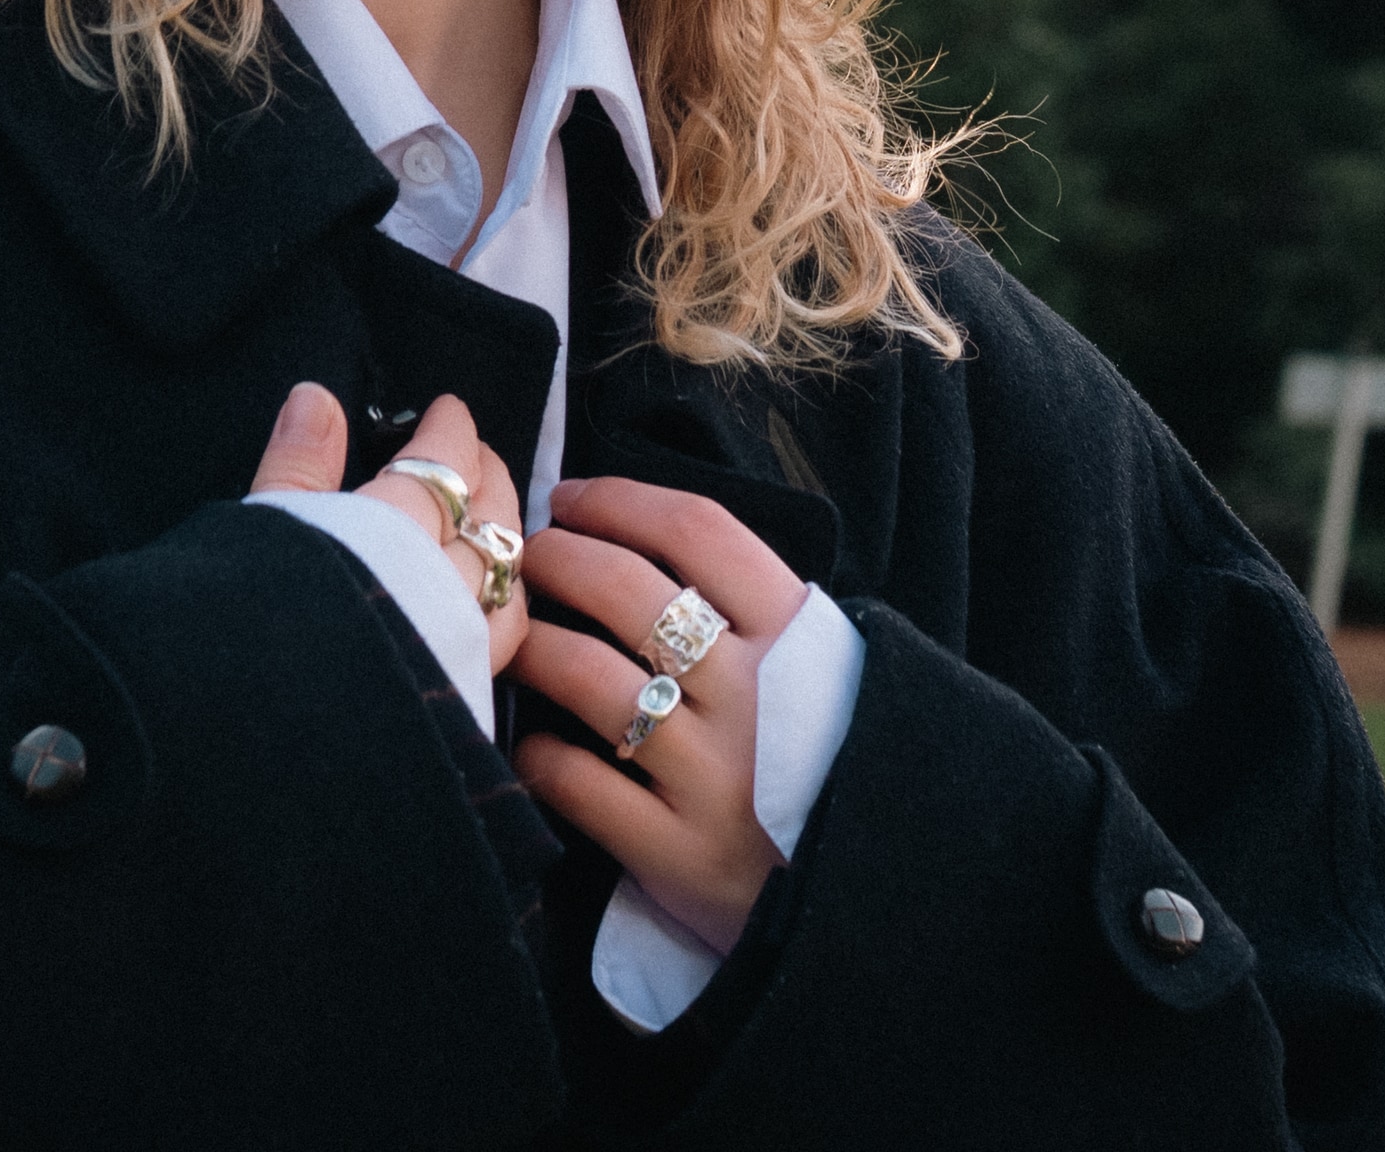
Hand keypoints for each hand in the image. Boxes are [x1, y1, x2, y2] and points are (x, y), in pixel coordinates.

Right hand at [247, 384, 531, 677]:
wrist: (262, 755)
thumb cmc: (246, 630)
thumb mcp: (260, 534)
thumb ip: (295, 464)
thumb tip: (317, 397)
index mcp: (392, 530)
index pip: (442, 463)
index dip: (450, 432)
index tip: (447, 412)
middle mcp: (442, 584)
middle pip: (489, 514)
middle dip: (487, 475)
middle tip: (473, 456)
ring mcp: (461, 646)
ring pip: (508, 574)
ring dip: (504, 536)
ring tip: (488, 521)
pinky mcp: (463, 701)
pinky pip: (504, 636)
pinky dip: (504, 601)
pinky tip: (492, 601)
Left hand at [509, 476, 808, 956]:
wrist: (871, 888)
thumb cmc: (828, 755)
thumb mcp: (823, 666)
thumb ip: (754, 608)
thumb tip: (639, 534)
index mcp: (797, 637)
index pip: (697, 529)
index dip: (618, 500)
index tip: (570, 497)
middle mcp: (754, 698)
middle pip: (627, 590)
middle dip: (558, 557)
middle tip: (529, 558)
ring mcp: (715, 777)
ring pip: (588, 678)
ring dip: (533, 645)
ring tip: (513, 636)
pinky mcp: (679, 853)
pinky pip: (578, 783)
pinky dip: (541, 753)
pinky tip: (535, 740)